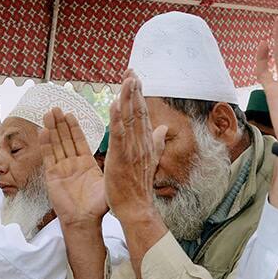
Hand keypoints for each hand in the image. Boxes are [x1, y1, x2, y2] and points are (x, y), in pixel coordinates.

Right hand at [41, 107, 108, 227]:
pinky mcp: (52, 176)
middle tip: (56, 108)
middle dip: (60, 123)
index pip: (79, 141)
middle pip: (65, 139)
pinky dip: (45, 144)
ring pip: (56, 145)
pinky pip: (49, 157)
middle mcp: (73, 164)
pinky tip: (43, 131)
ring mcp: (61, 169)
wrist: (85, 221)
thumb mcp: (108, 183)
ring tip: (48, 114)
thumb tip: (129, 157)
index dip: (74, 127)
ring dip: (51, 129)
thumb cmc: (97, 207)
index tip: (70, 113)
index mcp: (86, 164)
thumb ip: (115, 169)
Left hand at [103, 72, 167, 220]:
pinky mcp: (121, 158)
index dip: (138, 95)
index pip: (142, 114)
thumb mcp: (150, 160)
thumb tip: (161, 128)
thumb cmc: (139, 186)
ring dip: (128, 99)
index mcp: (145, 142)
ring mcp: (132, 150)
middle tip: (130, 70)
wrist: (136, 208)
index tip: (135, 78)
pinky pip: (119, 136)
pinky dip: (118, 120)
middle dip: (134, 90)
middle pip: (138, 111)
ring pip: (130, 119)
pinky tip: (115, 105)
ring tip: (127, 80)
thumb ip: (156, 142)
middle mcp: (141, 143)